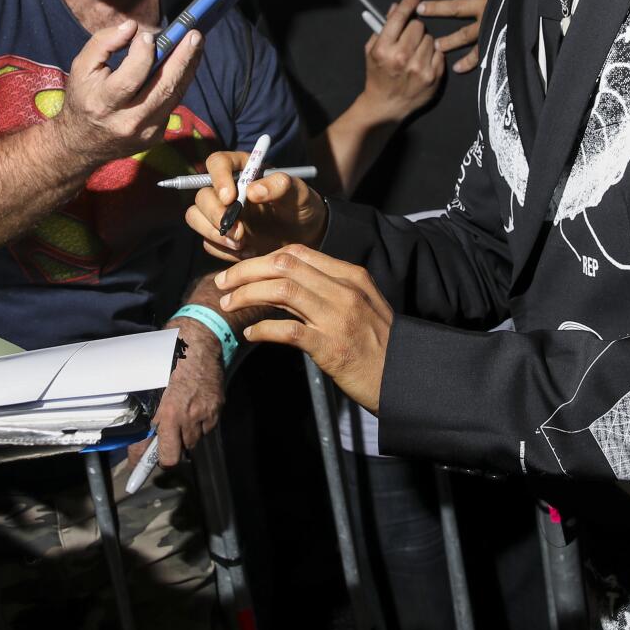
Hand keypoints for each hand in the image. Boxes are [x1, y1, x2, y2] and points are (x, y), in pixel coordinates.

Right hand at [51, 21, 204, 168]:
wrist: (82, 143)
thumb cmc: (83, 98)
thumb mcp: (82, 67)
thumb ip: (104, 42)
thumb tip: (133, 27)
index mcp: (103, 103)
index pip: (130, 78)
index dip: (142, 55)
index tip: (150, 35)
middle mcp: (127, 121)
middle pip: (162, 88)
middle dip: (182, 58)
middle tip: (194, 35)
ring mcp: (145, 132)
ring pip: (174, 95)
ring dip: (188, 67)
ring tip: (196, 44)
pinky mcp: (156, 135)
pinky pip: (172, 103)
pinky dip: (179, 81)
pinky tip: (184, 64)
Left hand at [128, 324, 223, 471]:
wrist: (201, 339)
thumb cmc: (169, 355)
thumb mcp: (149, 383)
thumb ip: (146, 412)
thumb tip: (137, 435)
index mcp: (168, 413)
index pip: (161, 453)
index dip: (147, 462)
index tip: (138, 468)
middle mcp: (188, 418)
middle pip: (178, 453)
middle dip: (168, 449)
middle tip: (161, 439)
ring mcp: (206, 414)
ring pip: (193, 441)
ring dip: (184, 435)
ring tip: (178, 416)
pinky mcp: (217, 408)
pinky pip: (206, 428)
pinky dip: (199, 424)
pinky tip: (192, 407)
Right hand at [187, 149, 326, 261]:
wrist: (306, 236)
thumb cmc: (301, 206)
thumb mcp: (299, 193)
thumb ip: (280, 185)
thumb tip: (252, 190)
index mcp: (242, 169)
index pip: (217, 163)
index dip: (218, 178)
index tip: (230, 198)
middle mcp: (226, 189)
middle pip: (201, 195)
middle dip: (215, 215)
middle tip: (238, 232)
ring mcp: (220, 213)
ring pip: (195, 217)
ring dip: (214, 233)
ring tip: (242, 243)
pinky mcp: (220, 236)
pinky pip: (208, 243)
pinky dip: (224, 250)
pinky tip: (247, 253)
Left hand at [215, 245, 392, 412]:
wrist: (406, 377)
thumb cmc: (380, 343)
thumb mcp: (361, 304)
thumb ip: (330, 290)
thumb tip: (287, 284)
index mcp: (351, 276)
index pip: (298, 252)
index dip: (263, 257)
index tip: (243, 269)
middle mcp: (344, 291)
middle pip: (283, 265)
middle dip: (246, 270)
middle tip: (223, 283)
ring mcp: (338, 318)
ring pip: (281, 290)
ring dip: (247, 295)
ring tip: (228, 305)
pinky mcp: (331, 347)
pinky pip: (287, 330)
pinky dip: (263, 328)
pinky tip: (251, 333)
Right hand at [359, 0, 442, 118]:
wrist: (386, 106)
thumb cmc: (378, 76)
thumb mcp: (372, 51)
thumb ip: (382, 28)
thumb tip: (396, 7)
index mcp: (384, 49)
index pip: (400, 18)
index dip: (408, 3)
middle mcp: (402, 57)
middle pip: (418, 26)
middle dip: (414, 28)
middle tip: (409, 37)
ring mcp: (420, 68)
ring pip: (430, 38)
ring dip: (424, 42)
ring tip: (416, 53)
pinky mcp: (434, 77)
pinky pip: (439, 53)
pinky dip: (432, 55)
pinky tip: (423, 63)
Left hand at [420, 0, 494, 72]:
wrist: (544, 4)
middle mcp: (488, 6)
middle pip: (456, 7)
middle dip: (437, 9)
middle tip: (420, 10)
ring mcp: (491, 24)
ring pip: (464, 33)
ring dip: (449, 39)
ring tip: (436, 45)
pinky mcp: (496, 38)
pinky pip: (480, 52)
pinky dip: (468, 61)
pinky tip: (457, 68)